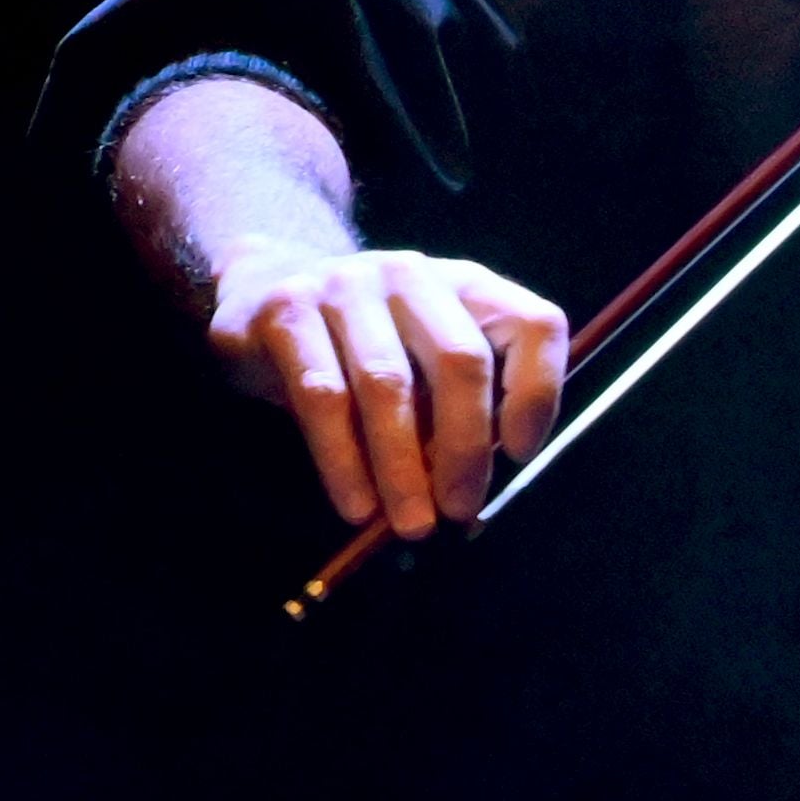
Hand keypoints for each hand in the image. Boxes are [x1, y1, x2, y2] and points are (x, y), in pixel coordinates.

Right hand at [204, 236, 568, 537]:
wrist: (261, 286)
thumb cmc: (362, 345)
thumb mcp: (420, 361)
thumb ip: (453, 410)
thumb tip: (471, 495)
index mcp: (465, 285)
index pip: (533, 324)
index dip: (538, 393)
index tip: (518, 455)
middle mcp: (411, 275)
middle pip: (460, 359)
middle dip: (465, 447)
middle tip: (459, 510)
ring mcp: (346, 286)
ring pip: (387, 384)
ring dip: (403, 468)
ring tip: (412, 524)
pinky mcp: (286, 312)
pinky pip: (322, 397)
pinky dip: (343, 462)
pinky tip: (356, 506)